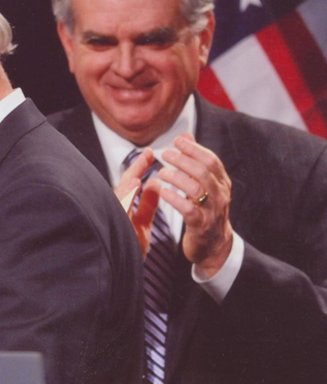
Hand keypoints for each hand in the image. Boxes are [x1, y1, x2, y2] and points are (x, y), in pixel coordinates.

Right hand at [114, 147, 161, 256]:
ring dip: (129, 184)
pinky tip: (136, 188)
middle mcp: (115, 210)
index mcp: (123, 207)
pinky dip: (127, 198)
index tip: (151, 153)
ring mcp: (113, 219)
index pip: (131, 182)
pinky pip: (120, 210)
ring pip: (119, 198)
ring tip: (140, 171)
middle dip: (136, 169)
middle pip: (124, 186)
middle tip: (149, 153)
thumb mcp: (142, 223)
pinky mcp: (114, 229)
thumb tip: (154, 182)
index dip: (140, 167)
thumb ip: (147, 204)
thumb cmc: (129, 248)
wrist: (122, 273)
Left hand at [159, 133, 233, 276]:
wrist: (214, 247)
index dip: (195, 149)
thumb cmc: (205, 211)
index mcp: (221, 184)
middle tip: (166, 154)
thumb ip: (195, 161)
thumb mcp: (204, 185)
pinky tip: (162, 191)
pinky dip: (175, 199)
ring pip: (197, 189)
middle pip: (204, 172)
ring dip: (177, 178)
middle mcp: (220, 195)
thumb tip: (187, 136)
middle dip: (184, 160)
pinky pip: (189, 210)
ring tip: (161, 172)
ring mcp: (212, 211)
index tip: (177, 140)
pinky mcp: (201, 226)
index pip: (212, 160)